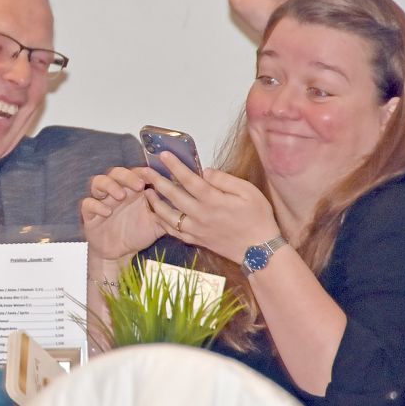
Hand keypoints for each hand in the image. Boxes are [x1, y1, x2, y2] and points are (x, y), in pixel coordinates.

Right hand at [80, 167, 165, 260]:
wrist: (118, 253)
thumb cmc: (137, 234)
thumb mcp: (157, 224)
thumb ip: (169, 212)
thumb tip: (188, 203)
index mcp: (132, 191)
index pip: (136, 173)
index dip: (143, 172)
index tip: (154, 176)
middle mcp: (116, 192)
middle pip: (116, 172)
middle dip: (127, 176)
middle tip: (139, 185)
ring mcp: (101, 201)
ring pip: (98, 182)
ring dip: (109, 185)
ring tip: (120, 195)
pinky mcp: (90, 214)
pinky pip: (87, 203)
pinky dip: (96, 205)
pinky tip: (107, 212)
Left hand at [138, 151, 278, 263]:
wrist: (259, 250)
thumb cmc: (258, 218)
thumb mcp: (248, 192)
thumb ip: (225, 180)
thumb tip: (204, 171)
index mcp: (214, 201)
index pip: (189, 179)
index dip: (175, 166)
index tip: (163, 155)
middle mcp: (201, 215)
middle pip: (173, 195)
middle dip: (157, 181)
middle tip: (145, 170)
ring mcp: (196, 229)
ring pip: (168, 215)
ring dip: (155, 202)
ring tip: (147, 191)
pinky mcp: (196, 240)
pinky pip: (173, 231)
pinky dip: (162, 222)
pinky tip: (156, 213)